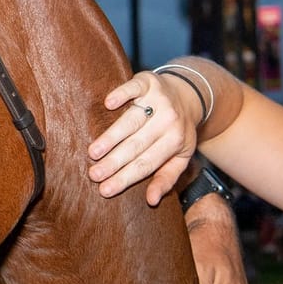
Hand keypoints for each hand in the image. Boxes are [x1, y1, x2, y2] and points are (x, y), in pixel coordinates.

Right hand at [87, 72, 203, 204]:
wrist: (189, 95)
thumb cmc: (178, 132)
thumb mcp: (180, 158)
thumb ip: (166, 179)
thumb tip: (151, 201)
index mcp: (176, 142)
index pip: (146, 164)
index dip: (125, 178)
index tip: (105, 190)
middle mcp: (169, 121)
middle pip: (137, 145)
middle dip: (114, 162)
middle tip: (93, 175)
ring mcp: (159, 100)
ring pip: (131, 121)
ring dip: (111, 136)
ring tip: (93, 152)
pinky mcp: (149, 82)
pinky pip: (134, 88)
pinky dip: (122, 95)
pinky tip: (108, 104)